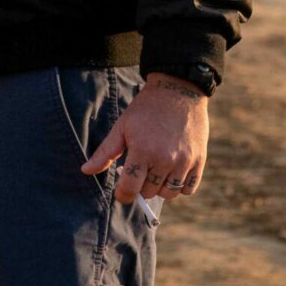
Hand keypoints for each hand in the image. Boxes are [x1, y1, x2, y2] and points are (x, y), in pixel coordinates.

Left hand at [79, 73, 209, 202]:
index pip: (130, 188)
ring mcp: (184, 161)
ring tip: (156, 170)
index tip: (122, 192)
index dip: (123, 195)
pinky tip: (172, 172)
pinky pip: (188, 189)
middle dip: (141, 186)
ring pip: (168, 194)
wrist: (178, 91)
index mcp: (143, 150)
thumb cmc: (146, 109)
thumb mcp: (122, 127)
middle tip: (141, 169)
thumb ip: (105, 152)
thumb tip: (86, 170)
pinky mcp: (199, 160)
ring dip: (160, 188)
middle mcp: (165, 159)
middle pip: (148, 193)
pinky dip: (180, 186)